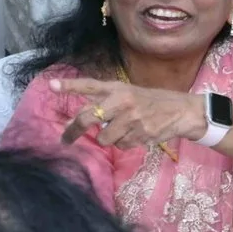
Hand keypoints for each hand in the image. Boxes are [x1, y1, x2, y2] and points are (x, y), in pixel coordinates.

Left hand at [53, 77, 207, 149]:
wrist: (181, 111)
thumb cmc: (150, 101)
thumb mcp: (128, 93)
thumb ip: (105, 102)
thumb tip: (77, 119)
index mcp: (118, 88)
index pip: (89, 85)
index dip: (69, 86)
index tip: (51, 86)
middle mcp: (122, 101)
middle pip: (87, 118)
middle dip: (73, 131)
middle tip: (65, 139)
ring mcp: (132, 119)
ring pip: (103, 138)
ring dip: (108, 139)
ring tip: (122, 130)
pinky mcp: (140, 134)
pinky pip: (121, 146)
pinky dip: (125, 143)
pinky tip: (136, 134)